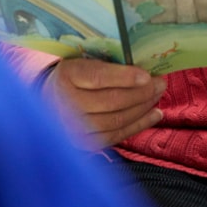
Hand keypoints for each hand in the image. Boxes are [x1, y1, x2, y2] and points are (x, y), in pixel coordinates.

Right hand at [40, 58, 165, 149]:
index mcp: (66, 75)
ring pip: (116, 120)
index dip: (124, 77)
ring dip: (143, 108)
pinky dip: (139, 125)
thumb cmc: (73, 77)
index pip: (97, 77)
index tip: (147, 75)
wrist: (46, 102)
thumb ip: (106, 65)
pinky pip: (116, 135)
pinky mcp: (84, 143)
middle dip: (142, 92)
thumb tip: (142, 69)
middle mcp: (67, 104)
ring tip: (158, 96)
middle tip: (160, 83)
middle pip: (111, 101)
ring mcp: (74, 128)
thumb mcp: (81, 62)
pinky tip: (154, 115)